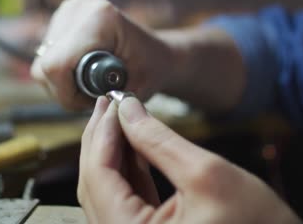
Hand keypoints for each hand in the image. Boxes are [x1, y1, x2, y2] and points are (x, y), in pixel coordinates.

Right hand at [30, 0, 185, 109]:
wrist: (156, 54)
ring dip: (62, 81)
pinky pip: (46, 55)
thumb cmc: (150, 72)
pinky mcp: (62, 15)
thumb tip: (79, 106)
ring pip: (42, 62)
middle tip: (91, 95)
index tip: (89, 102)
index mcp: (100, 19)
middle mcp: (80, 7)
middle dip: (65, 89)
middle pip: (46, 65)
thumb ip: (106, 101)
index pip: (57, 65)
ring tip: (90, 83)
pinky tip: (82, 72)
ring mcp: (69, 9)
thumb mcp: (135, 92)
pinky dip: (61, 71)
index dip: (66, 93)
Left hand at [78, 96, 302, 223]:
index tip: (111, 103)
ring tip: (118, 119)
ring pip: (107, 189)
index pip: (98, 177)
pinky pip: (123, 198)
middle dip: (101, 140)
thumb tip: (127, 109)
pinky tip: (131, 143)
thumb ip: (158, 139)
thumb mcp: (206, 174)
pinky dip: (126, 169)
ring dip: (112, 152)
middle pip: (96, 184)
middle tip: (108, 105)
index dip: (102, 134)